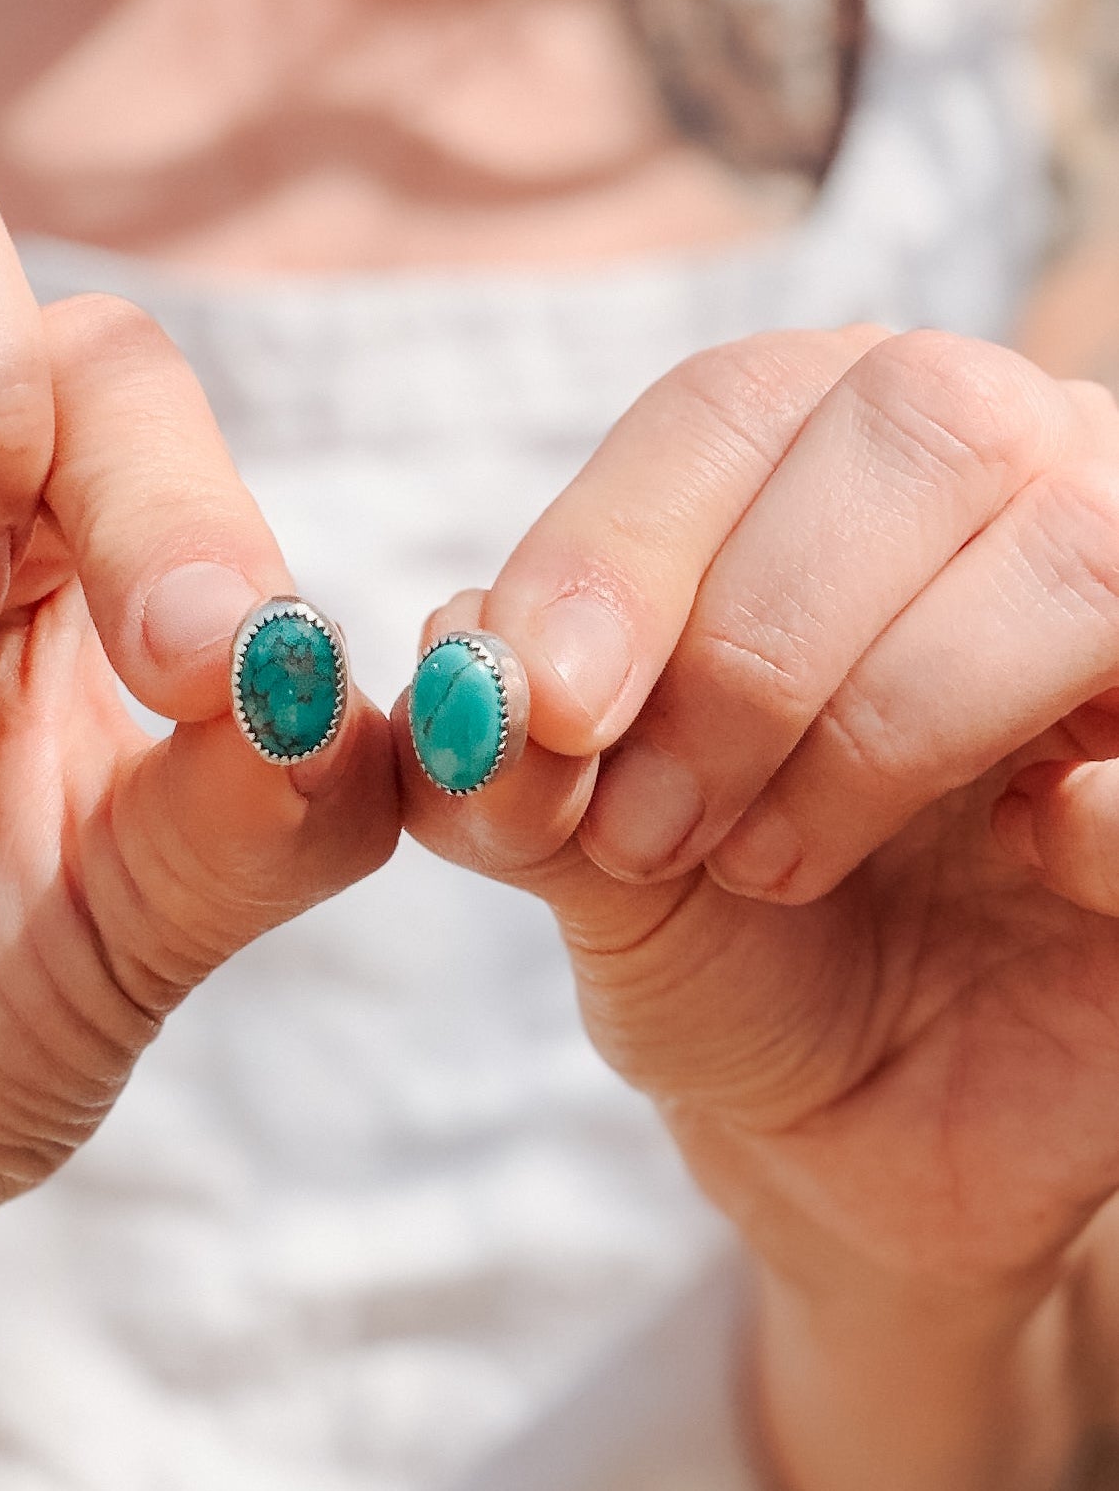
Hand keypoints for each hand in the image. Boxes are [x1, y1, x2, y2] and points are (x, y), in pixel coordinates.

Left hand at [399, 327, 1118, 1469]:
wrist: (861, 1109)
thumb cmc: (719, 941)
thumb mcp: (578, 857)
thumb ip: (507, 761)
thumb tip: (463, 660)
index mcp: (813, 460)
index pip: (728, 409)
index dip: (622, 548)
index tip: (549, 708)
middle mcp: (995, 479)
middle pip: (912, 425)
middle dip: (749, 649)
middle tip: (650, 829)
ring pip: (1065, 551)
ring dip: (879, 725)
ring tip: (767, 866)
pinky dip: (1091, 810)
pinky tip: (1019, 858)